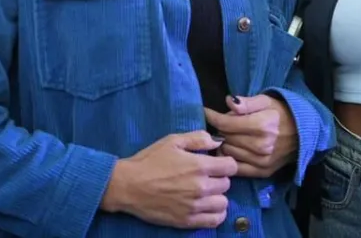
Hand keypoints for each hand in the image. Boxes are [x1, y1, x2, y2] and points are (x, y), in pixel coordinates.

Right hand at [101, 131, 237, 228]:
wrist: (129, 185)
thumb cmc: (149, 160)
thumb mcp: (172, 141)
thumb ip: (198, 139)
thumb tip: (218, 142)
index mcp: (199, 166)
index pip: (231, 166)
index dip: (226, 163)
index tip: (217, 163)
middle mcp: (201, 187)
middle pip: (227, 184)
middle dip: (219, 178)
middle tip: (207, 177)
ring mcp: (195, 206)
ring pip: (223, 203)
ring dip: (217, 197)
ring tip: (206, 193)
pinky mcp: (187, 221)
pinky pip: (214, 220)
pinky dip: (215, 214)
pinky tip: (207, 207)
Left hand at [204, 94, 297, 177]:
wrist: (303, 133)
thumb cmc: (281, 113)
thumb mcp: (266, 100)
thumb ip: (247, 102)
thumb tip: (229, 102)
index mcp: (261, 125)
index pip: (226, 123)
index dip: (213, 116)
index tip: (206, 112)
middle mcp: (261, 146)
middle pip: (226, 138)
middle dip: (220, 129)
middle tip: (221, 123)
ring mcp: (261, 161)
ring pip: (228, 153)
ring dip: (224, 144)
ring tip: (227, 135)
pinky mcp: (262, 172)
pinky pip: (236, 168)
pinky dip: (230, 158)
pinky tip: (231, 150)